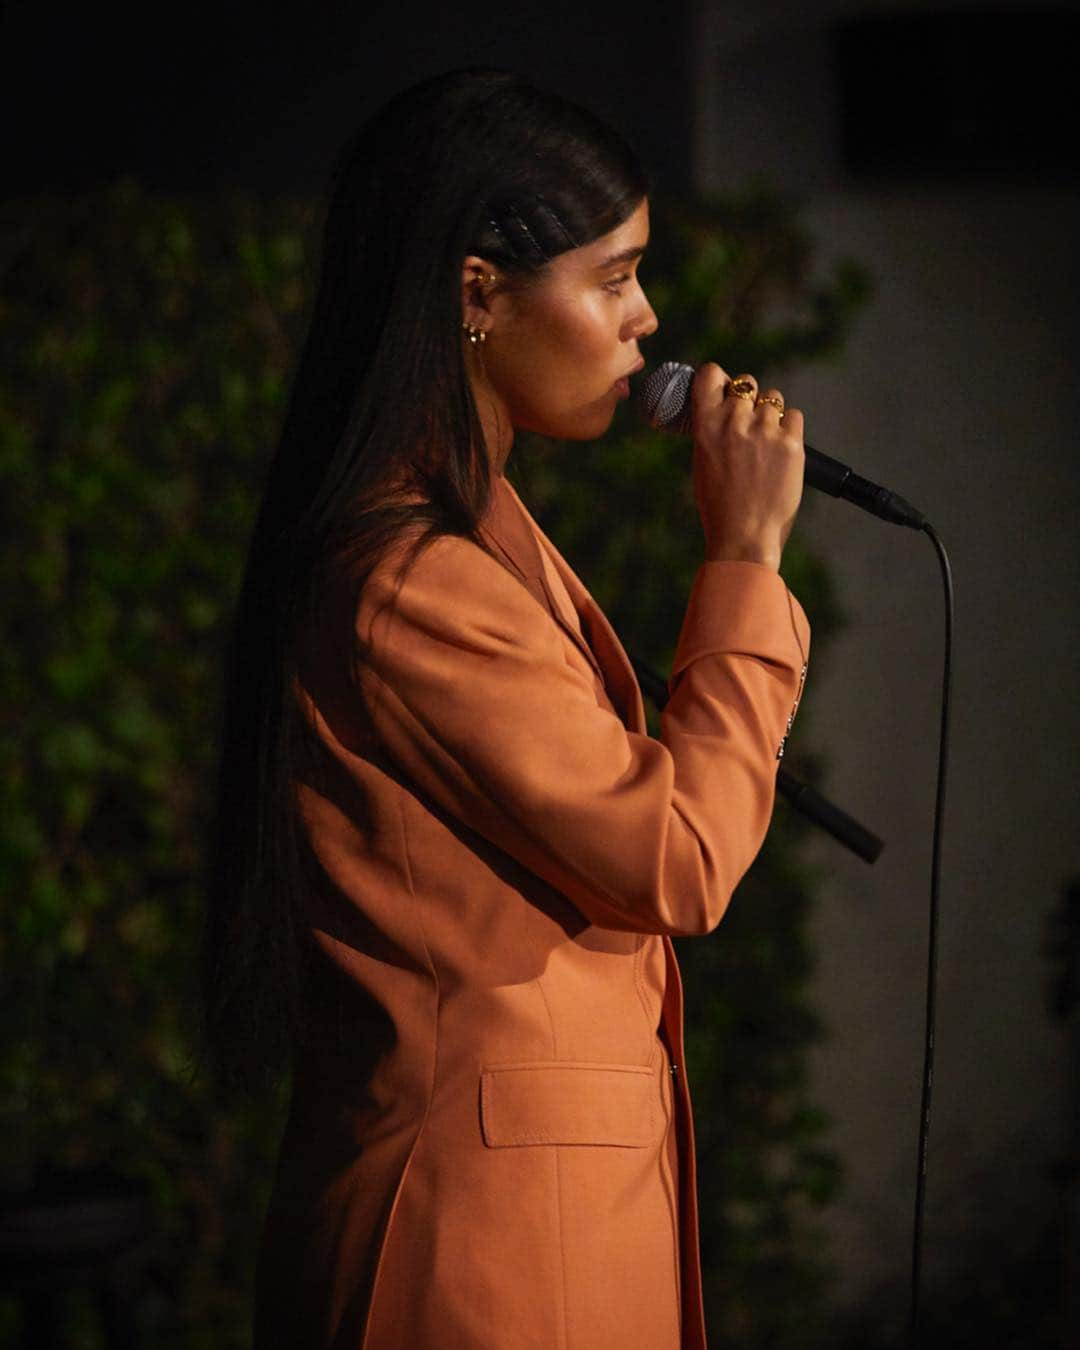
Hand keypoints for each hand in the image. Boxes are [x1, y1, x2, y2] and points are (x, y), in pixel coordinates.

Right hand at [690, 364, 804, 570]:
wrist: (744, 536)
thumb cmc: (720, 506)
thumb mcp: (703, 463)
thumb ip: (713, 432)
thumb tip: (725, 411)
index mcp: (705, 425)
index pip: (711, 374)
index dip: (720, 378)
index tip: (723, 390)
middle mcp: (734, 421)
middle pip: (747, 383)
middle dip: (749, 399)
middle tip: (749, 425)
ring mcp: (764, 431)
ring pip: (774, 399)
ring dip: (771, 415)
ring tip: (766, 445)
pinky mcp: (792, 443)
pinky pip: (795, 416)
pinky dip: (790, 429)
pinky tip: (782, 452)